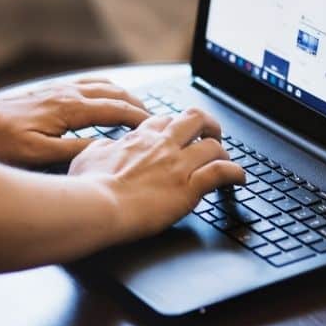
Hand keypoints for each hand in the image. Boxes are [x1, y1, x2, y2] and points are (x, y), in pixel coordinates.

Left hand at [0, 77, 149, 165]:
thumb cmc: (3, 142)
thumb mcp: (42, 154)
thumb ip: (78, 150)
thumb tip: (108, 148)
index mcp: (71, 108)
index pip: (117, 109)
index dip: (141, 119)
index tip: (158, 128)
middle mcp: (69, 93)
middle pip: (116, 93)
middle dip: (139, 104)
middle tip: (156, 120)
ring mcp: (60, 89)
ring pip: (104, 85)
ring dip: (125, 95)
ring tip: (139, 108)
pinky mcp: (52, 90)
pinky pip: (88, 83)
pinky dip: (106, 89)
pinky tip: (106, 96)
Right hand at [68, 107, 244, 240]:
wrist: (96, 206)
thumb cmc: (87, 186)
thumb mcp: (87, 157)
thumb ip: (102, 148)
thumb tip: (105, 147)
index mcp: (139, 138)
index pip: (164, 120)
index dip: (174, 126)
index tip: (177, 135)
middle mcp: (162, 145)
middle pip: (195, 119)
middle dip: (208, 125)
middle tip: (211, 135)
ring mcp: (178, 165)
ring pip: (213, 145)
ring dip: (222, 153)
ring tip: (226, 161)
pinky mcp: (189, 187)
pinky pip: (222, 172)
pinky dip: (236, 174)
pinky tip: (239, 180)